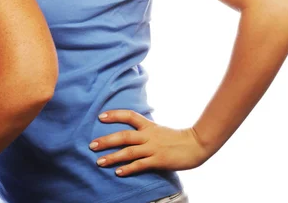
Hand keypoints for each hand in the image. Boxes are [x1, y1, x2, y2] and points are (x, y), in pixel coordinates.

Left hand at [89, 110, 210, 175]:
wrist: (196, 144)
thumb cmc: (177, 138)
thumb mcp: (159, 130)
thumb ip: (145, 131)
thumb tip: (132, 132)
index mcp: (148, 125)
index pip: (128, 115)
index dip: (114, 115)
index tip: (100, 116)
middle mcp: (148, 135)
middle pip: (123, 135)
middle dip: (106, 140)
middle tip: (91, 145)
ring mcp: (153, 148)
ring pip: (128, 152)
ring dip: (112, 157)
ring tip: (99, 161)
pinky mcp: (159, 160)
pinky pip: (140, 165)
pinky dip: (128, 168)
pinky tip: (118, 172)